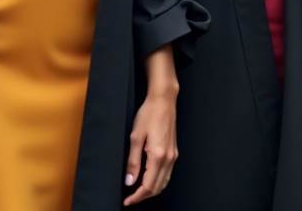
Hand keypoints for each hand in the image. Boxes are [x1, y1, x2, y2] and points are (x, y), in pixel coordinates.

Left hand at [123, 50, 177, 203]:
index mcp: (158, 156)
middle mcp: (169, 158)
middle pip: (157, 187)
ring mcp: (173, 155)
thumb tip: (129, 181)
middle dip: (143, 196)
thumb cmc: (149, 114)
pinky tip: (148, 179)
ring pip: (164, 182)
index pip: (148, 185)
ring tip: (137, 191)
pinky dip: (158, 181)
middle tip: (130, 198)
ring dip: (151, 190)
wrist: (164, 100)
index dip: (137, 196)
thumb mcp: (135, 137)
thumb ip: (133, 162)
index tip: (127, 201)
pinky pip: (167, 174)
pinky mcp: (174, 152)